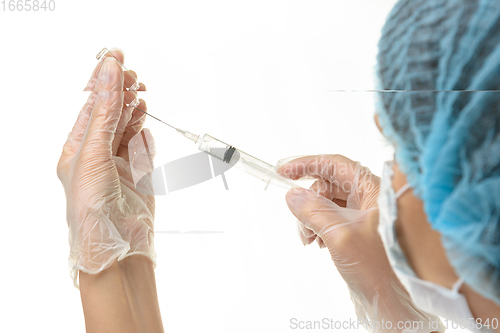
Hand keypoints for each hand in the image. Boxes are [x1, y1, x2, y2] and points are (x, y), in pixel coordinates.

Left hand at [57, 51, 154, 286]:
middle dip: (121, 92)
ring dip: (134, 109)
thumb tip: (109, 73)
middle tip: (134, 76)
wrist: (117, 244)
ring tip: (141, 93)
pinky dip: (145, 133)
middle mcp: (97, 155)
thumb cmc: (92, 208)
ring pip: (128, 128)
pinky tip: (145, 120)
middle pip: (110, 113)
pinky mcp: (140, 176)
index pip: (91, 105)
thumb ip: (105, 111)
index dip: (103, 80)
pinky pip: (143, 148)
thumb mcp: (93, 151)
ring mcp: (120, 165)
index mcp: (77, 148)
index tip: (115, 57)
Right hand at [277, 155, 443, 332]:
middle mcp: (369, 198)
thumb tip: (293, 195)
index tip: (282, 171)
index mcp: (372, 190)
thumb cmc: (381, 268)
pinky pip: (333, 220)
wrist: (400, 303)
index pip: (334, 165)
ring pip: (328, 204)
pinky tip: (319, 244)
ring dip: (312, 218)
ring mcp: (365, 215)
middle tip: (301, 225)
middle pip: (328, 186)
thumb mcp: (341, 235)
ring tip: (310, 240)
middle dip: (308, 201)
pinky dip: (320, 228)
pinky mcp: (360, 232)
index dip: (306, 165)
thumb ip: (313, 210)